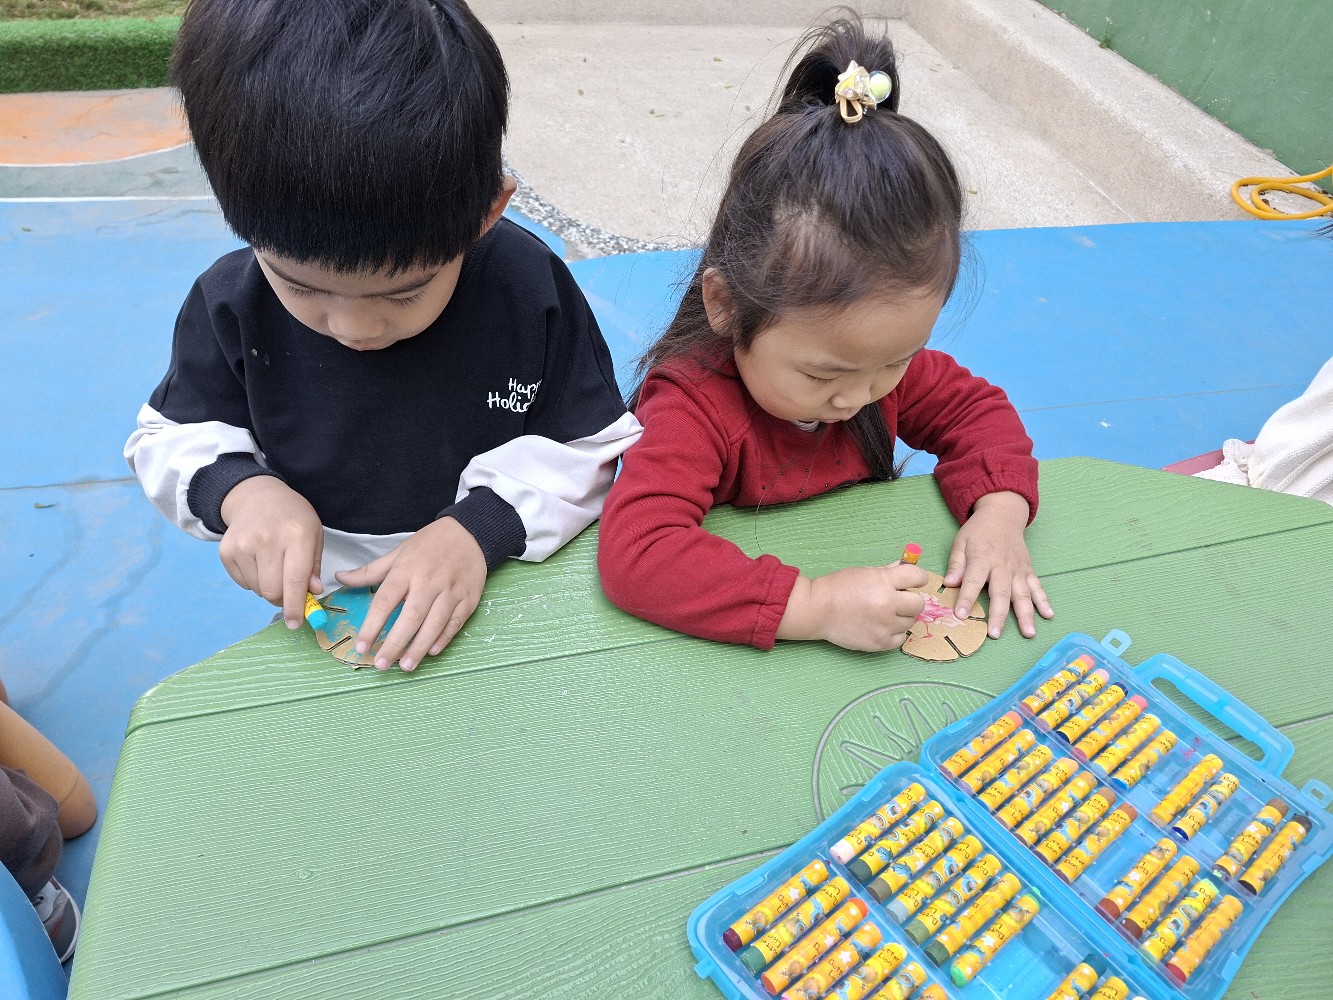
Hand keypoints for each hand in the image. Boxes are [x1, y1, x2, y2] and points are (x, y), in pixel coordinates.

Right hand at [219, 475, 323, 627]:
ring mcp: (243, 545)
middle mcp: (267, 539)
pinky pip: (243, 583)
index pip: (295, 580)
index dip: (296, 606)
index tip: (295, 623)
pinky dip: (253, 581)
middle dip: (283, 599)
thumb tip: (312, 593)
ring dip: (268, 588)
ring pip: (257, 590)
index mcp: (296, 535)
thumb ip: (314, 566)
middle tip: (288, 591)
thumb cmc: (292, 517)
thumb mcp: (313, 534)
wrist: (257, 496)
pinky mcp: (226, 551)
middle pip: (272, 591)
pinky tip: (259, 561)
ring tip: (274, 567)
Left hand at [335, 517, 485, 670]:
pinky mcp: (468, 599)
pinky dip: (443, 638)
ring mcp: (451, 591)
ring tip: (405, 666)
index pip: (385, 601)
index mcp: (407, 570)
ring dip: (419, 647)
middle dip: (395, 643)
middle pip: (411, 617)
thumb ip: (369, 571)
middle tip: (381, 664)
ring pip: (434, 623)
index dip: (372, 625)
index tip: (362, 646)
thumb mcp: (398, 553)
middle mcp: (429, 582)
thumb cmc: (430, 544)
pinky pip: (455, 623)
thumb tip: (340, 578)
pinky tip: (432, 651)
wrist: (469, 534)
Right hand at [779, 563, 928, 650]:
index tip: (912, 581)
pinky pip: (901, 638)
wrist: (817, 609)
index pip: (918, 576)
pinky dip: (894, 633)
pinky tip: (881, 626)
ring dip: (901, 617)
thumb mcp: (864, 572)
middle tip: (897, 600)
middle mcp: (888, 604)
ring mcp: (885, 626)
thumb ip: (887, 572)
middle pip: (919, 603)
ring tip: (884, 614)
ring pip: (911, 622)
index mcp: (884, 582)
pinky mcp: (880, 643)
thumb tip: (905, 569)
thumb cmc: (838, 587)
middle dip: (910, 600)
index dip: (917, 578)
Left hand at [943, 491, 1053, 638]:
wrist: (1003, 515)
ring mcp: (1018, 569)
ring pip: (1023, 594)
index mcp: (982, 558)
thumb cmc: (978, 531)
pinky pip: (1037, 587)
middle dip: (998, 614)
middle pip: (1001, 592)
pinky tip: (1048, 615)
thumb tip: (949, 584)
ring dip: (1026, 614)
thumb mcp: (961, 542)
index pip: (972, 581)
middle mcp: (1002, 566)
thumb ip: (956, 564)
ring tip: (1028, 633)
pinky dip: (1044, 601)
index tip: (961, 615)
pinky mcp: (1029, 570)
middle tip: (995, 633)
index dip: (966, 599)